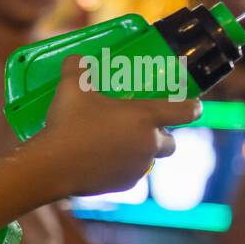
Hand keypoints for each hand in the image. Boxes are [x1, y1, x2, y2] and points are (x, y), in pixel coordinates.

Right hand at [37, 56, 202, 196]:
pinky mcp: (124, 185)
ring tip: (113, 146)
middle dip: (159, 135)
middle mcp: (149, 144)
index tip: (191, 106)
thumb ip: (77, 69)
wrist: (52, 165)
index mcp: (145, 117)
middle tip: (138, 129)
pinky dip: (120, 169)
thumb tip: (75, 58)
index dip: (192, 108)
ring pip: (148, 159)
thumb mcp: (70, 88)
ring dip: (138, 152)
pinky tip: (100, 162)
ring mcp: (138, 167)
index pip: (187, 112)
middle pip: (171, 142)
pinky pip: (129, 175)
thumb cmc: (68, 123)